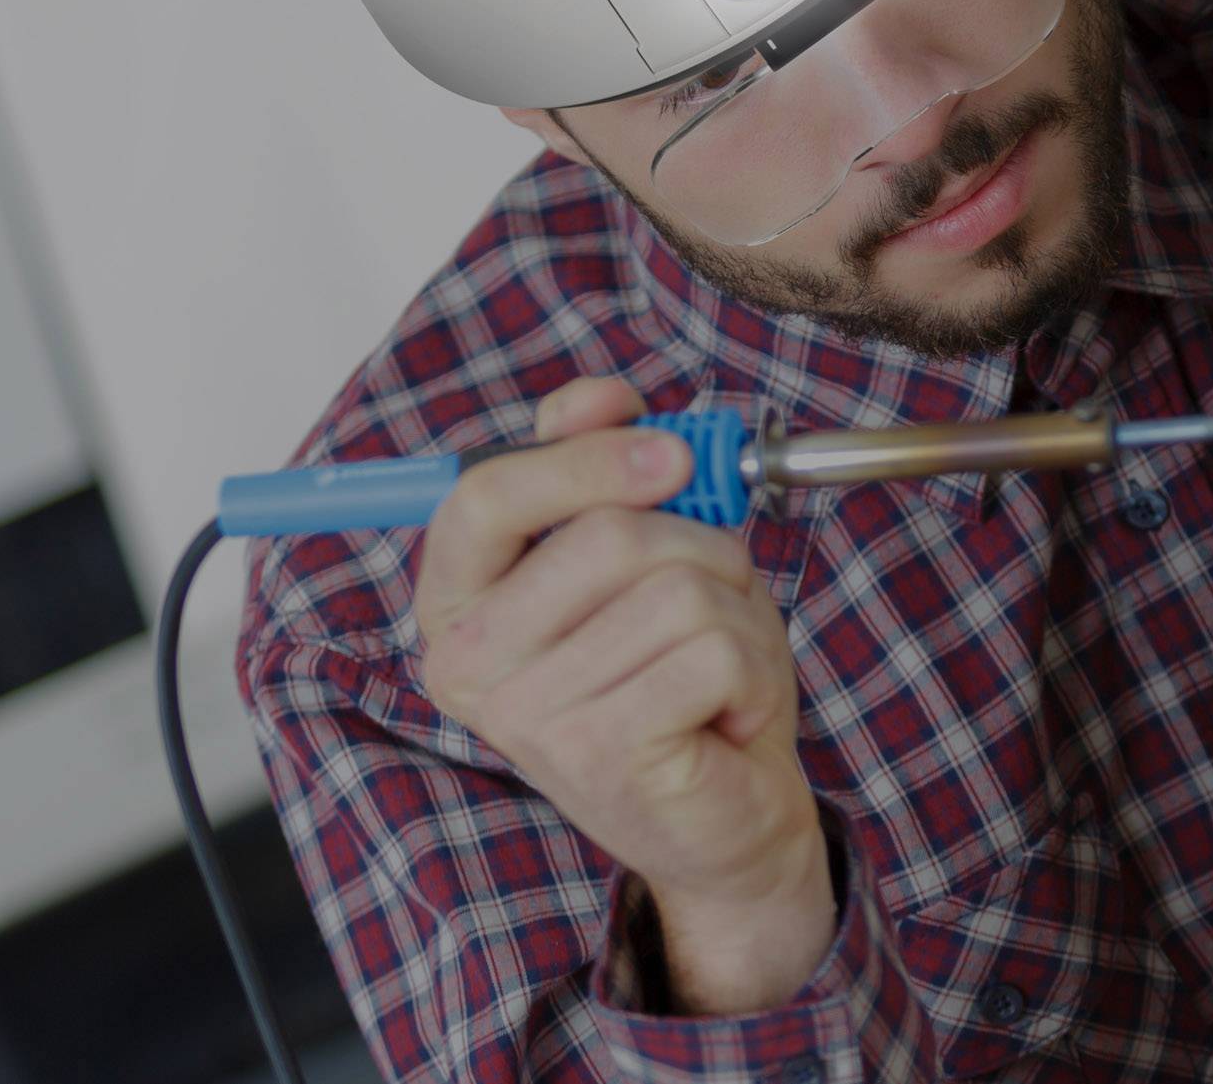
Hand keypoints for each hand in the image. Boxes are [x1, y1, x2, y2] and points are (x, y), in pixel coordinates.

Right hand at [415, 377, 833, 1012]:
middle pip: (605, 533)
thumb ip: (602, 470)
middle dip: (698, 545)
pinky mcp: (598, 754)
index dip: (583, 456)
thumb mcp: (643, 558)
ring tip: (718, 668)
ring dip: (736, 613)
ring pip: (675, 587)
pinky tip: (728, 714)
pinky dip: (754, 669)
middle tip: (712, 600)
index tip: (669, 455)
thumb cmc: (681, 678)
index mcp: (459, 601)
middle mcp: (467, 661)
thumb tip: (597, 396)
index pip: (484, 492)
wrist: (727, 817)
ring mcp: (527, 715)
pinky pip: (713, 649)